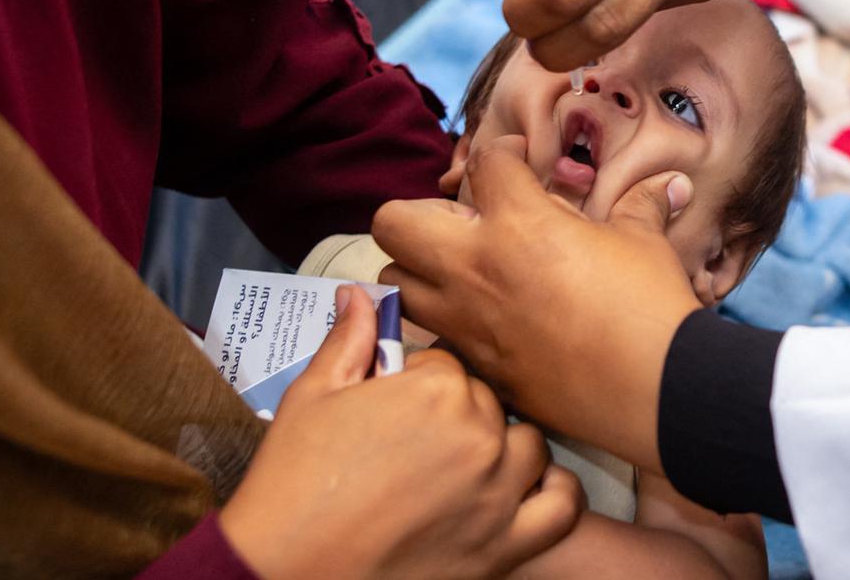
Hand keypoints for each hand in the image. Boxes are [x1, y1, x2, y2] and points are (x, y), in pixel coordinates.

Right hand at [220, 287, 582, 579]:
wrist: (288, 564)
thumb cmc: (295, 482)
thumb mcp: (313, 394)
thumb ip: (350, 340)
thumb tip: (359, 295)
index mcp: (436, 389)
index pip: (449, 366)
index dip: (420, 383)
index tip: (397, 403)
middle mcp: (478, 435)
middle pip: (489, 404)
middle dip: (458, 416)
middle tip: (417, 442)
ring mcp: (497, 493)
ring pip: (530, 447)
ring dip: (504, 449)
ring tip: (463, 464)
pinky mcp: (504, 546)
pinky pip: (561, 508)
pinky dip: (554, 494)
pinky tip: (526, 489)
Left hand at [374, 136, 702, 471]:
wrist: (655, 392)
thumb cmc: (648, 306)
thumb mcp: (642, 243)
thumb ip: (640, 206)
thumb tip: (669, 183)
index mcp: (517, 223)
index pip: (483, 161)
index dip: (503, 152)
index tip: (519, 162)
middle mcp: (474, 267)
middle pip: (392, 222)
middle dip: (419, 213)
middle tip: (463, 223)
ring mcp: (465, 320)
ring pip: (394, 283)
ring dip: (418, 270)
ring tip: (460, 271)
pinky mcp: (474, 364)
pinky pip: (429, 336)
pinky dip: (444, 324)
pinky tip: (484, 322)